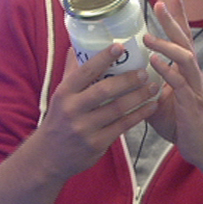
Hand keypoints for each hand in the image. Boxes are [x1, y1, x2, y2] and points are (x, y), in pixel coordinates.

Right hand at [32, 44, 159, 181]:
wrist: (49, 158)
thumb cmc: (59, 119)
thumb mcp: (60, 95)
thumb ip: (71, 71)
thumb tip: (77, 45)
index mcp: (64, 93)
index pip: (85, 71)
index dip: (103, 58)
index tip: (120, 46)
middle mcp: (72, 109)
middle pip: (104, 90)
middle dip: (128, 79)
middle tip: (145, 71)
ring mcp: (85, 129)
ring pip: (117, 109)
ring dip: (139, 96)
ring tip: (153, 86)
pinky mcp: (96, 144)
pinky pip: (123, 126)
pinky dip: (139, 114)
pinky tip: (151, 106)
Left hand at [144, 0, 202, 170]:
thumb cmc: (183, 125)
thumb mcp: (160, 102)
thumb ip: (148, 87)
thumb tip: (125, 79)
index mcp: (186, 72)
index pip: (182, 39)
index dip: (178, 18)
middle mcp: (193, 75)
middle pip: (185, 40)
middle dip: (173, 20)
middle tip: (160, 1)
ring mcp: (195, 88)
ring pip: (185, 57)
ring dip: (167, 44)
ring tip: (148, 36)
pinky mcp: (193, 104)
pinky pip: (181, 83)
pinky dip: (168, 71)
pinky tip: (154, 62)